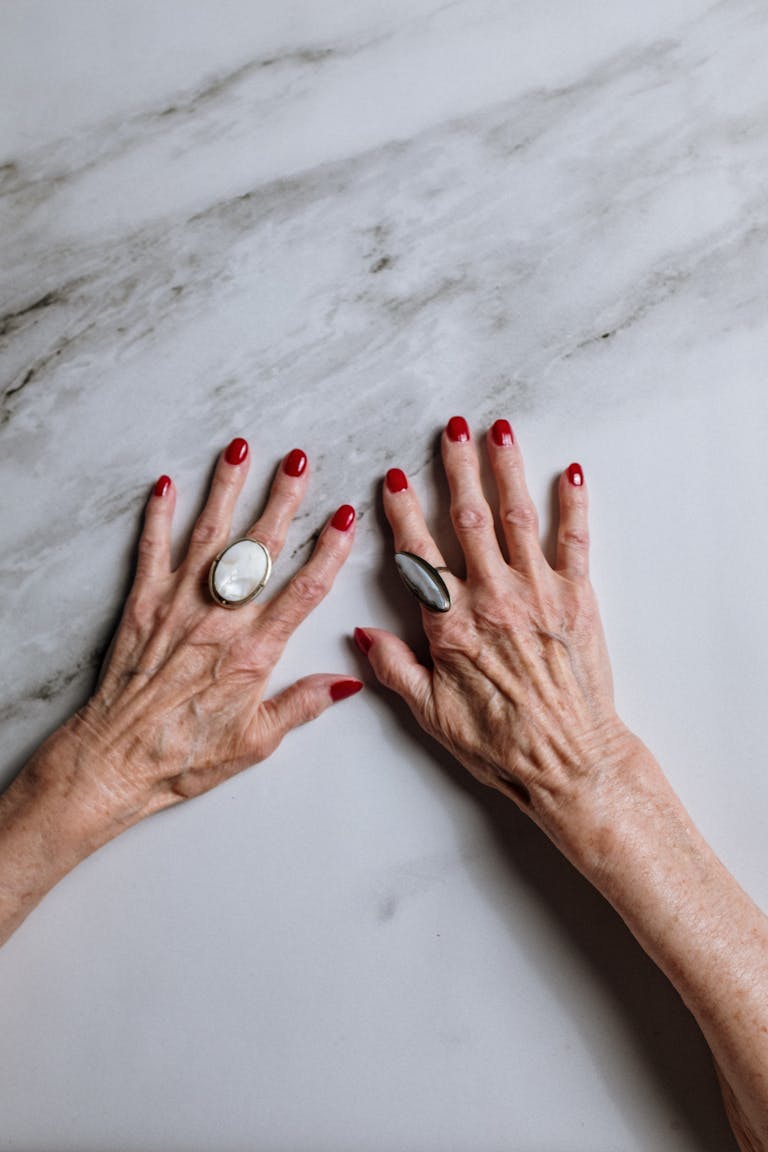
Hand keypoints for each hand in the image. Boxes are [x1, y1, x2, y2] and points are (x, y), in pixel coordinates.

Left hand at [25, 437, 360, 854]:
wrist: (116, 760)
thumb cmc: (185, 756)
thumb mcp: (257, 741)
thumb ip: (302, 704)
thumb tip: (348, 681)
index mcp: (255, 652)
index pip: (303, 589)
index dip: (329, 551)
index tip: (345, 517)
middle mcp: (220, 619)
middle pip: (260, 547)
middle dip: (283, 498)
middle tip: (299, 460)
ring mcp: (178, 605)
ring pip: (210, 535)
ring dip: (227, 488)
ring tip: (241, 449)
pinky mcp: (142, 605)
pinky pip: (151, 550)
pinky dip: (157, 515)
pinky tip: (165, 485)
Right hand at [357, 417, 645, 867]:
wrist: (569, 761)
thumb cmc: (501, 745)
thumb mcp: (432, 716)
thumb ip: (395, 669)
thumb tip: (361, 636)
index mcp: (451, 625)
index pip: (418, 554)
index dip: (403, 512)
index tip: (393, 478)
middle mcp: (492, 598)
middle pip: (469, 519)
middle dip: (458, 468)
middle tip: (452, 428)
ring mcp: (537, 594)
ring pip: (518, 517)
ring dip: (507, 470)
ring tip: (500, 430)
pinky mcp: (577, 600)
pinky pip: (575, 542)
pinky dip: (573, 506)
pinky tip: (569, 474)